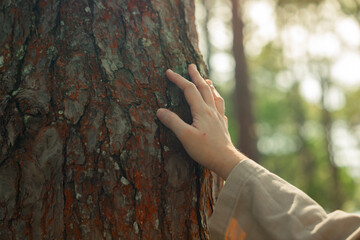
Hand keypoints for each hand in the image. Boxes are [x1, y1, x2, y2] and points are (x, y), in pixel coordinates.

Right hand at [156, 64, 246, 178]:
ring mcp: (219, 117)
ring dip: (209, 86)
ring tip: (207, 80)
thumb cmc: (205, 150)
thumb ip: (173, 122)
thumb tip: (160, 110)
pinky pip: (221, 107)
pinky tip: (217, 104)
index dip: (178, 79)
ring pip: (215, 96)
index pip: (189, 90)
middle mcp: (212, 111)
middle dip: (196, 76)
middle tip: (191, 65)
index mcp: (202, 111)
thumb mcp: (185, 137)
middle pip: (204, 88)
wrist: (226, 160)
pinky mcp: (223, 125)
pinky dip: (217, 100)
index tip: (169, 72)